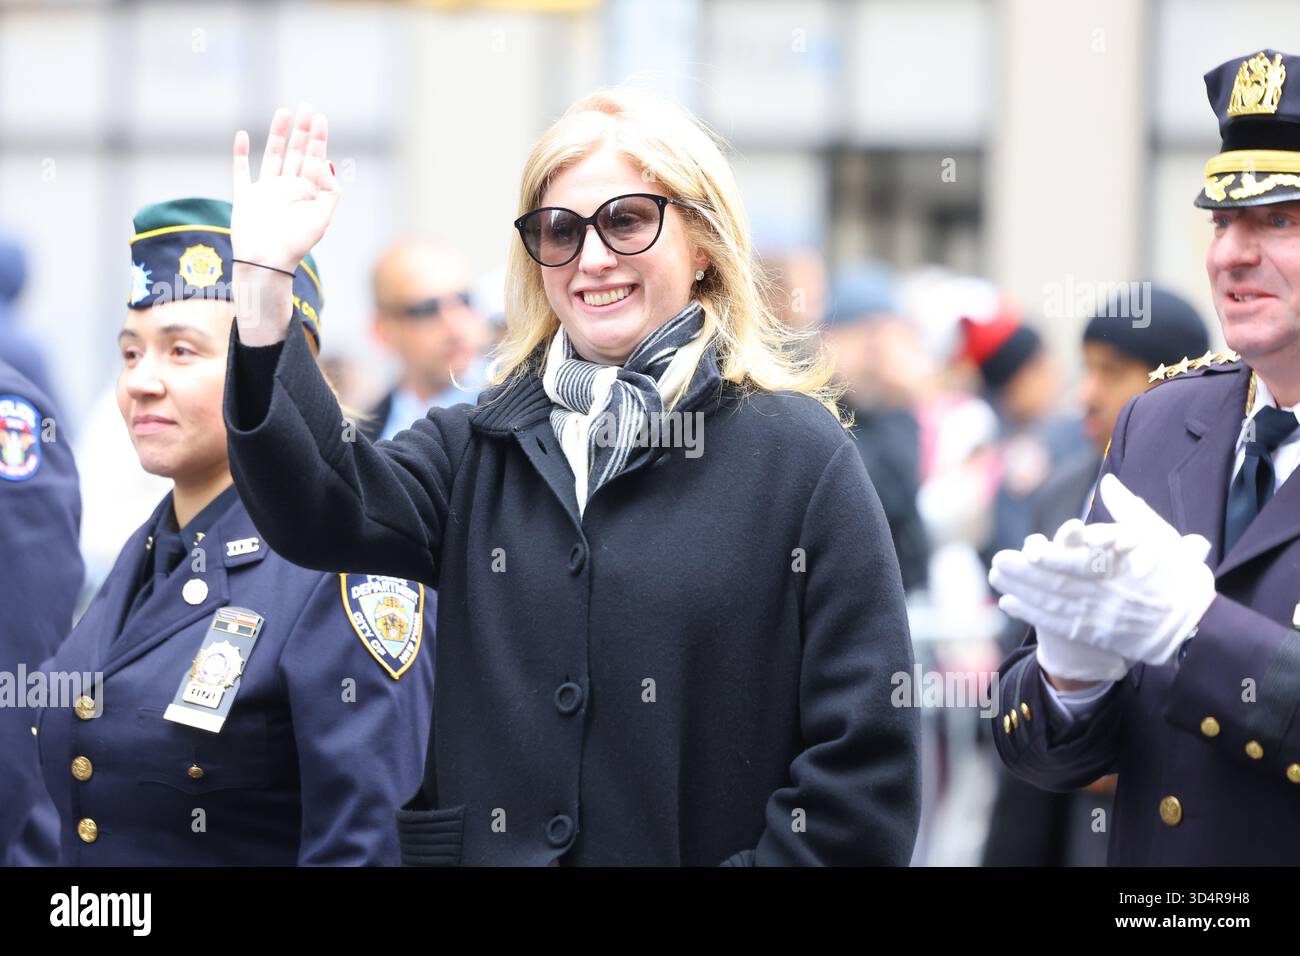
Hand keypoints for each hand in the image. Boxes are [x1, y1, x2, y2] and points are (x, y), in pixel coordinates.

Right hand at [231, 103, 340, 271]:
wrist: (266, 261)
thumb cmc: (295, 243)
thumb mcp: (322, 218)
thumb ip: (329, 191)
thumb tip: (327, 166)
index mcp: (306, 194)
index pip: (314, 160)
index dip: (318, 139)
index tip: (320, 119)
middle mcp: (287, 189)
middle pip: (296, 153)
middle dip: (302, 130)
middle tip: (306, 107)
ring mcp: (266, 191)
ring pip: (273, 155)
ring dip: (278, 134)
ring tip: (284, 112)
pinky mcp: (245, 196)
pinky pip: (241, 171)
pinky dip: (241, 153)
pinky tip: (244, 135)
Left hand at [990, 476, 1215, 665]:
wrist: (1195, 631)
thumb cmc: (1179, 580)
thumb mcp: (1161, 539)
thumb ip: (1131, 511)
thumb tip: (1108, 482)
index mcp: (1124, 570)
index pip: (1084, 563)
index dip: (1054, 558)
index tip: (1030, 549)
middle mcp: (1107, 595)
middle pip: (1059, 583)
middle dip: (1025, 574)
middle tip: (998, 562)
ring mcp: (1099, 617)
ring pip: (1053, 602)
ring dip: (1021, 590)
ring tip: (996, 577)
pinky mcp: (1094, 634)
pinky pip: (1056, 624)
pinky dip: (1031, 613)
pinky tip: (1009, 602)